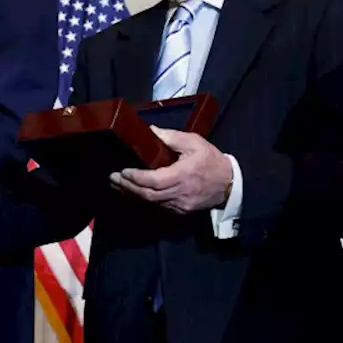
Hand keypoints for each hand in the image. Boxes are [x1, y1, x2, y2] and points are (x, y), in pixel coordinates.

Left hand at [109, 128, 232, 213]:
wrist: (229, 184)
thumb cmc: (211, 160)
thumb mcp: (194, 142)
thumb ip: (172, 137)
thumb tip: (151, 131)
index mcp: (182, 175)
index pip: (153, 181)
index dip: (136, 178)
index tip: (122, 171)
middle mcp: (179, 193)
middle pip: (147, 194)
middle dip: (127, 187)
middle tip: (112, 178)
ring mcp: (179, 205)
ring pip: (151, 202)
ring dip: (132, 194)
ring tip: (118, 185)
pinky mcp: (180, 211)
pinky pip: (158, 206)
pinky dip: (144, 199)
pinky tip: (134, 192)